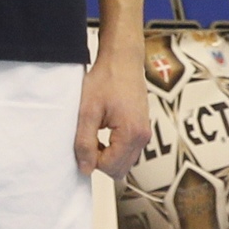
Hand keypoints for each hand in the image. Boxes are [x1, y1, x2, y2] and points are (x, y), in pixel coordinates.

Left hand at [75, 47, 147, 178]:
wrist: (122, 59)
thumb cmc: (106, 79)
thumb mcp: (87, 111)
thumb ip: (85, 142)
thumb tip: (85, 168)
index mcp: (131, 134)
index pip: (111, 168)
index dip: (92, 160)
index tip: (83, 141)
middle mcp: (143, 137)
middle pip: (120, 169)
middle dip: (101, 160)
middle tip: (88, 137)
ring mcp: (145, 133)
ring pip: (125, 161)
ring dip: (108, 154)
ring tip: (95, 131)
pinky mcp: (143, 128)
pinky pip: (128, 150)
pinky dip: (114, 147)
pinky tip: (103, 129)